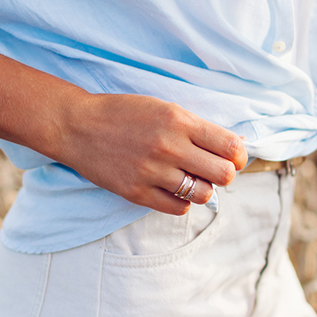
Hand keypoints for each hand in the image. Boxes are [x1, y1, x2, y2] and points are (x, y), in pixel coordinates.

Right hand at [56, 94, 247, 214]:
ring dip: (202, 189)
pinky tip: (172, 189)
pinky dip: (182, 201)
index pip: (230, 147)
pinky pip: (178, 208)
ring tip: (190, 179)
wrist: (77, 125)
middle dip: (224, 174)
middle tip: (213, 170)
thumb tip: (232, 148)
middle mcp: (169, 147)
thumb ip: (196, 127)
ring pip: (203, 195)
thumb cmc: (123, 113)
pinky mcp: (137, 192)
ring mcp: (152, 172)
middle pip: (224, 175)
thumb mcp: (164, 108)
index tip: (233, 158)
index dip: (239, 156)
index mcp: (179, 121)